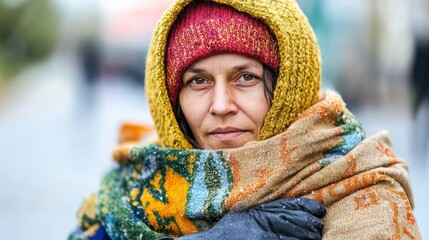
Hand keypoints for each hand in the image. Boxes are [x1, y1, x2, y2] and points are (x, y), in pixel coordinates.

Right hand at [176, 198, 325, 239]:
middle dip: (311, 224)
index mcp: (261, 209)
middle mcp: (264, 219)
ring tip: (315, 237)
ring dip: (308, 236)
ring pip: (295, 234)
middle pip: (297, 219)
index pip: (290, 205)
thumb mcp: (245, 214)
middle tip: (319, 227)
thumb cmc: (229, 230)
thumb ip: (262, 211)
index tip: (319, 210)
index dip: (308, 207)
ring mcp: (264, 233)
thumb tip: (285, 210)